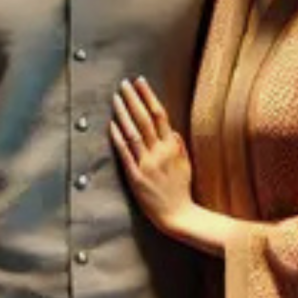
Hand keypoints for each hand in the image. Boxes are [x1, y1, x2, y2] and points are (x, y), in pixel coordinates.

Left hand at [109, 77, 195, 235]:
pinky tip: (111, 124)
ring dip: (123, 113)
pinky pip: (125, 153)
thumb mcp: (186, 164)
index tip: (140, 82)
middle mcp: (160, 152)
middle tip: (124, 83)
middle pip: (145, 119)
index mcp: (172, 146)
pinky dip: (118, 137)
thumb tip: (172, 131)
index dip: (149, 96)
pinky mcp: (136, 176)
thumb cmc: (181, 189)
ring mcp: (147, 164)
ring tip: (115, 98)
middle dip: (134, 98)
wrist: (178, 215)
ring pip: (133, 132)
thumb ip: (178, 146)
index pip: (160, 114)